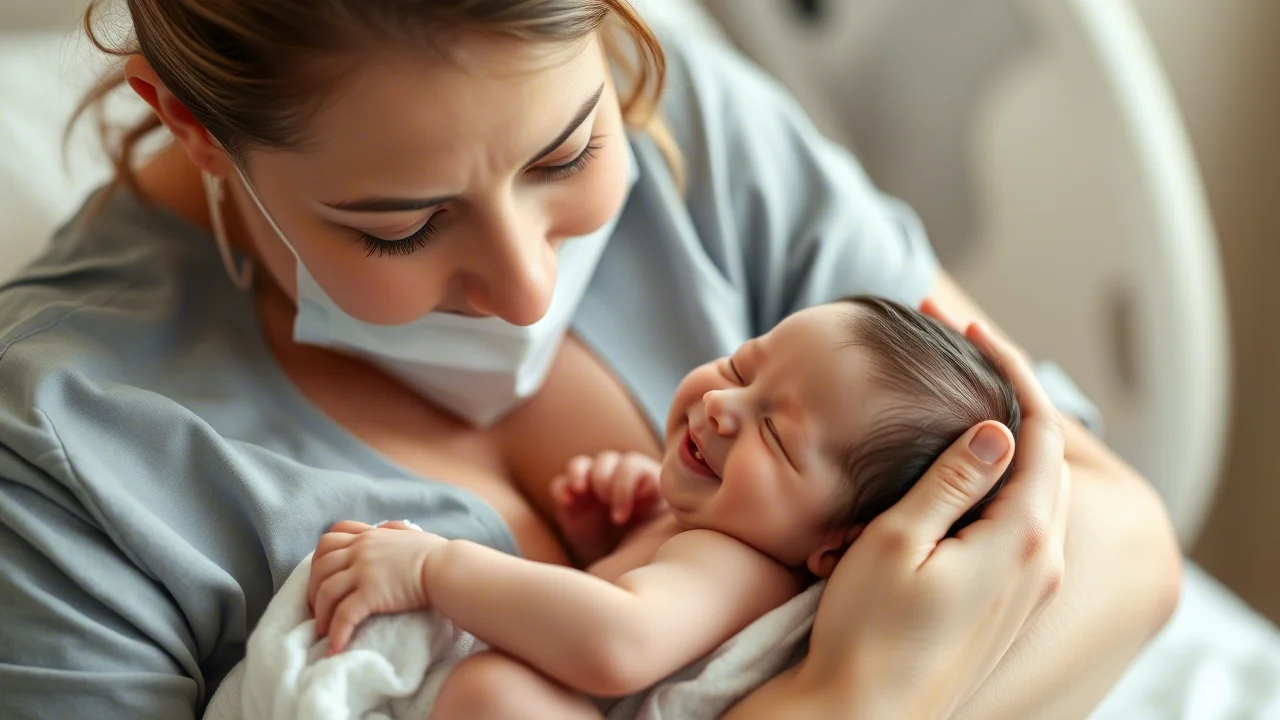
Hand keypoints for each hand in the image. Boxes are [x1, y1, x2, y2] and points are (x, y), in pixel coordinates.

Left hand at [307, 520, 448, 654]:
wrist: (447, 568)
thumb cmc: (436, 554)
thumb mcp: (410, 534)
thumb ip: (394, 530)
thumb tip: (387, 527)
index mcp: (369, 536)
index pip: (330, 538)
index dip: (318, 558)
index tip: (320, 577)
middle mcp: (361, 549)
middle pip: (320, 566)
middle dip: (312, 589)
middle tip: (318, 609)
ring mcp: (364, 570)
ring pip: (325, 591)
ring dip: (320, 614)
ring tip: (323, 631)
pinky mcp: (371, 593)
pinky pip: (343, 615)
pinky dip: (336, 633)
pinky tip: (335, 648)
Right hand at [550, 451, 666, 563]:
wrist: (621, 556)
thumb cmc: (645, 538)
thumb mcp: (658, 525)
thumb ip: (662, 512)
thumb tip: (668, 501)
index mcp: (640, 477)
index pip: (632, 466)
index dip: (624, 486)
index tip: (622, 516)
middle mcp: (614, 474)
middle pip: (606, 460)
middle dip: (604, 480)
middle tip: (605, 502)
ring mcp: (590, 483)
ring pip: (581, 463)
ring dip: (580, 473)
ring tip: (580, 490)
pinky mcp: (570, 496)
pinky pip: (561, 483)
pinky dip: (562, 489)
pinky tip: (567, 501)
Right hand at [802, 315, 1069, 718]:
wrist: (860, 718)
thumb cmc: (867, 634)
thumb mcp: (898, 542)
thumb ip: (952, 481)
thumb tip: (996, 429)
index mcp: (1020, 539)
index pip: (1037, 432)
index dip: (1007, 368)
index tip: (962, 327)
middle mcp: (1038, 563)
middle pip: (1044, 456)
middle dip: (1007, 391)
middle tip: (956, 344)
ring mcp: (1025, 589)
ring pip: (1033, 489)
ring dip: (1003, 437)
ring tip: (956, 393)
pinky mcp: (1005, 606)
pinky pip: (1019, 523)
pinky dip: (996, 479)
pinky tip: (957, 466)